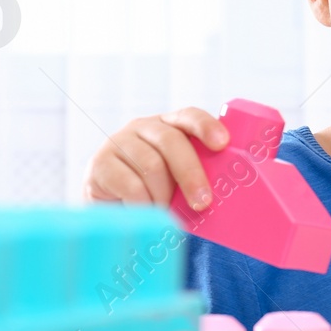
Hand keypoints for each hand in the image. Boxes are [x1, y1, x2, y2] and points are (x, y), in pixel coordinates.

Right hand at [83, 108, 226, 209]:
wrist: (110, 212)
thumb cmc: (154, 195)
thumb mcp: (179, 181)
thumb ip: (198, 177)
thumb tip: (231, 194)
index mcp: (169, 126)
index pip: (189, 116)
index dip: (206, 126)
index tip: (222, 143)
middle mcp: (143, 127)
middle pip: (172, 142)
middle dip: (191, 174)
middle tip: (202, 203)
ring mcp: (118, 142)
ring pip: (152, 166)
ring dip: (164, 196)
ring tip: (165, 214)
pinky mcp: (99, 163)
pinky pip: (130, 184)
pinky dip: (144, 204)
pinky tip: (145, 212)